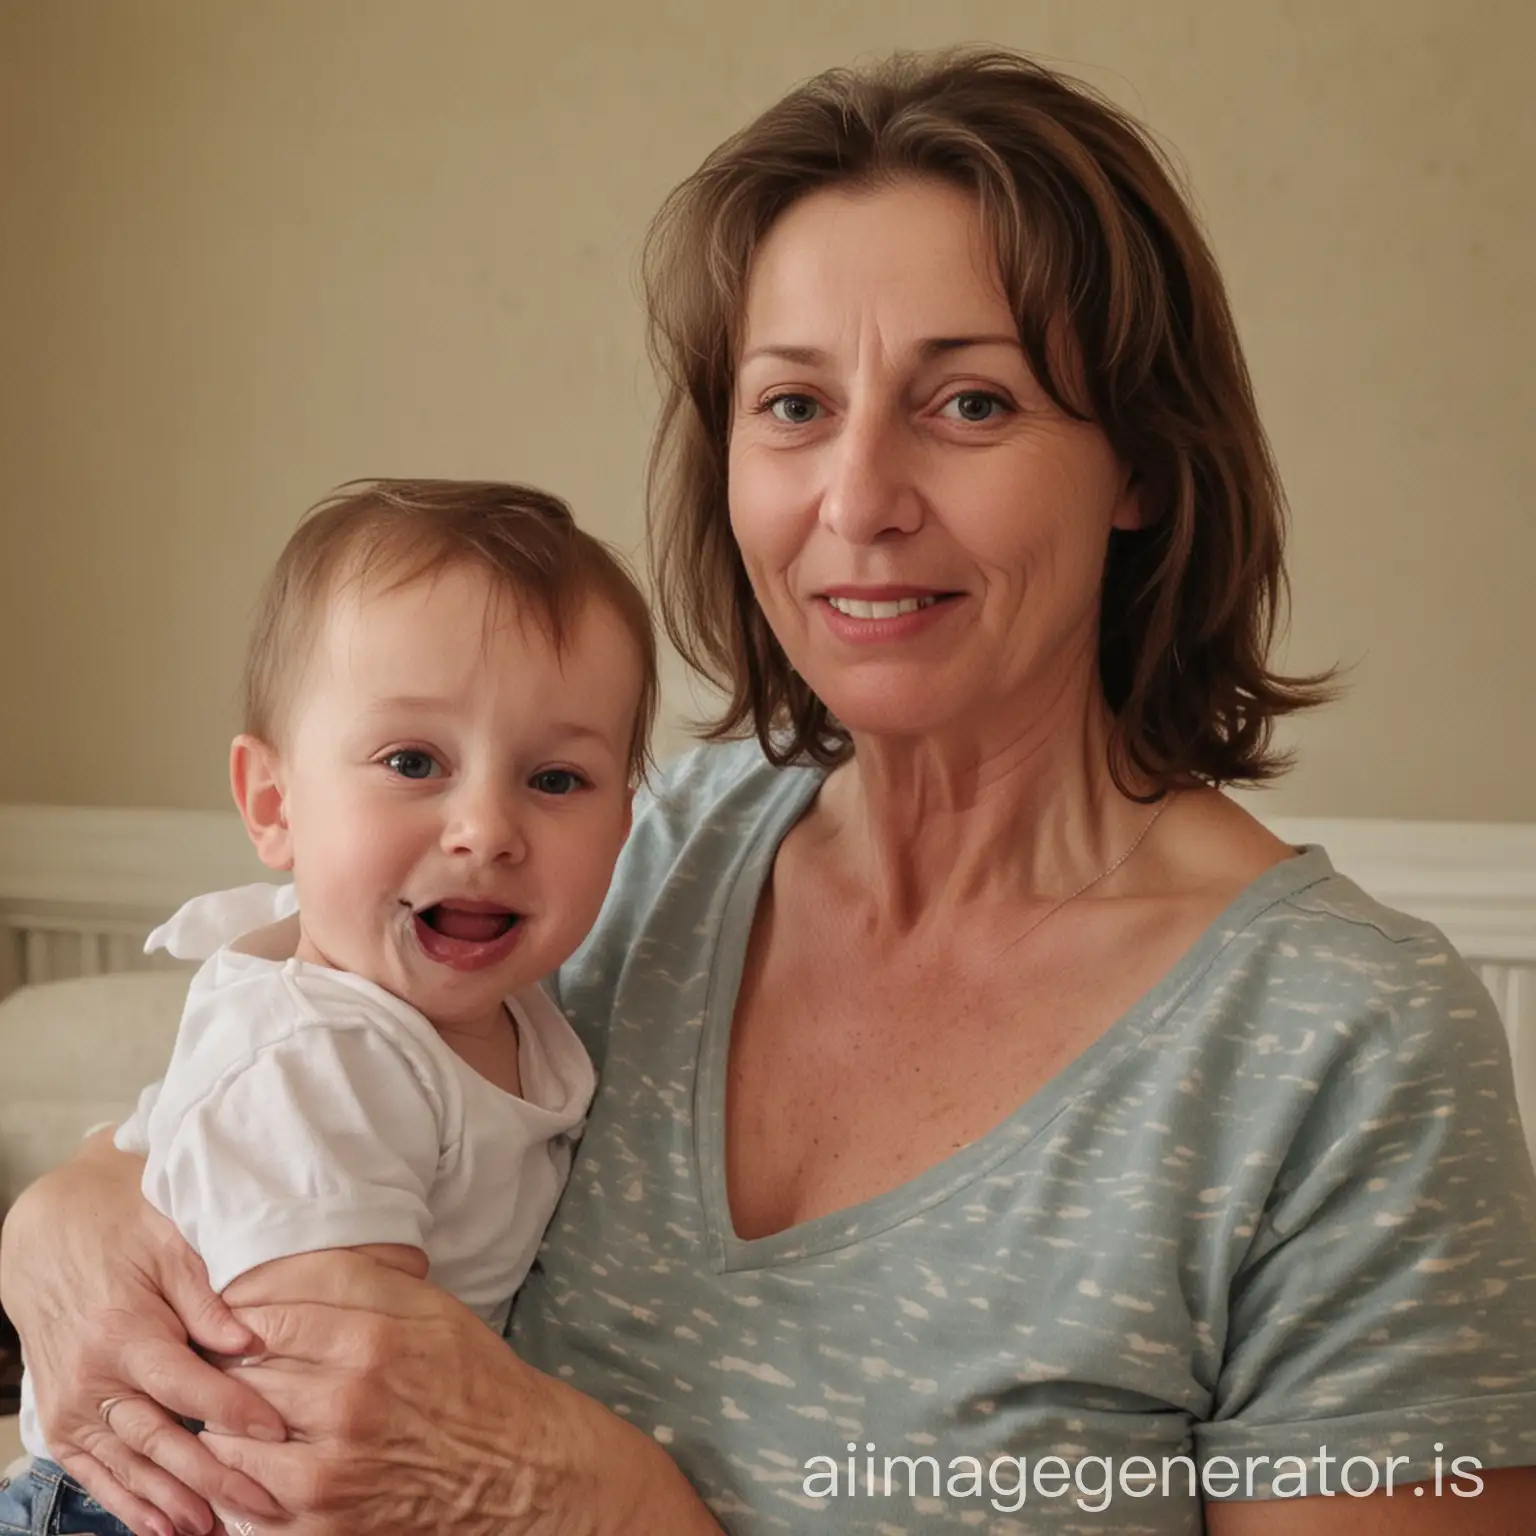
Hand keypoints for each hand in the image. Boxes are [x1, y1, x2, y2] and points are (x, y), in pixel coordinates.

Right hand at [0, 1134, 288, 1535]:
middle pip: (162, 1438)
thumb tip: (250, 1341)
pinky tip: (162, 1527)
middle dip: (214, 1476)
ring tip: (217, 1527)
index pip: (187, 1385)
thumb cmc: (122, 1234)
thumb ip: (208, 1301)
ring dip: (174, 1502)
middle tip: (263, 1503)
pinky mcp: (60, 1421)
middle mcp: (93, 1378)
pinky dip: (128, 1502)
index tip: (278, 1431)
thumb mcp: (170, 1248)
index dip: (234, 1410)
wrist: (48, 1238)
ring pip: (130, 1465)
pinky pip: (95, 1472)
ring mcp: (72, 1406)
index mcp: (125, 1333)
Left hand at [202, 1252, 722, 1533]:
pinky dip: (242, 1472)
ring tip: (259, 1406)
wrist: (515, 1468)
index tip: (241, 1313)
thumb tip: (274, 1266)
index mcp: (374, 1339)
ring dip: (234, 1416)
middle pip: (241, 1370)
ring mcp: (329, 1473)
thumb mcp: (429, 1305)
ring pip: (229, 1432)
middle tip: (246, 1358)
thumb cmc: (469, 1376)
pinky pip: (241, 1494)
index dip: (243, 1310)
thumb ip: (354, 1277)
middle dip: (235, 1361)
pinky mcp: (321, 1525)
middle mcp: (347, 1404)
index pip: (263, 1313)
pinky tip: (268, 1454)